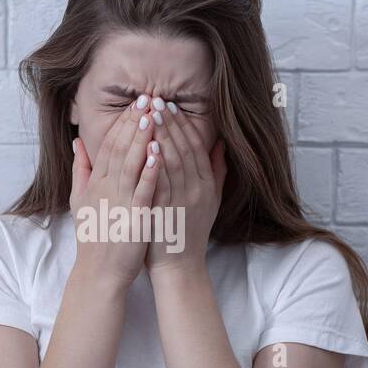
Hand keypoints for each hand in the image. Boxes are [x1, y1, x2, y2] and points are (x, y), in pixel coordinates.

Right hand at [70, 98, 159, 287]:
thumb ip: (80, 170)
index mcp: (95, 183)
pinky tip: (158, 152)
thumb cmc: (94, 237)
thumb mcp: (80, 200)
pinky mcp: (133, 217)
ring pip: (129, 163)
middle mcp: (105, 188)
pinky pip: (142, 190)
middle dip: (133, 121)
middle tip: (148, 97)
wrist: (99, 272)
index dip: (122, 122)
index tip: (136, 103)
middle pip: (118, 148)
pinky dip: (149, 170)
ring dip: (141, 138)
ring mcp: (118, 202)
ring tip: (152, 115)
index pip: (108, 145)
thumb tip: (77, 142)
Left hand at [144, 95, 224, 276]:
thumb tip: (220, 143)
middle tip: (155, 100)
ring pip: (172, 162)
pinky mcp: (166, 213)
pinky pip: (161, 183)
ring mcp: (181, 202)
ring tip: (148, 114)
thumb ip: (217, 171)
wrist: (180, 267)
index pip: (195, 147)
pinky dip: (155, 164)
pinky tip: (147, 146)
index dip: (182, 124)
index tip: (169, 106)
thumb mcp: (212, 200)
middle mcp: (196, 190)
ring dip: (160, 136)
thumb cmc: (190, 232)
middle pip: (183, 149)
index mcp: (206, 185)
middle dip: (168, 123)